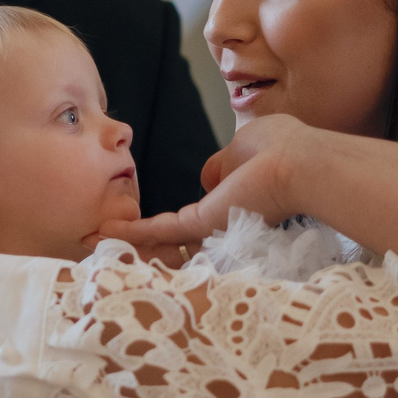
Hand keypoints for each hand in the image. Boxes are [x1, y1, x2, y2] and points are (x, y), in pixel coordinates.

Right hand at [96, 114, 324, 251]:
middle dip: (151, 247)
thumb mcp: (248, 145)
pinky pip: (161, 229)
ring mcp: (213, 226)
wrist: (300, 166)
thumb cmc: (282, 149)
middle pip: (182, 240)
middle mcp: (224, 220)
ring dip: (134, 245)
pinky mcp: (203, 223)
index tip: (160, 227)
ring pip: (168, 242)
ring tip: (97, 250)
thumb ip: (225, 163)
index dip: (181, 220)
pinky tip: (103, 235)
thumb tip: (211, 177)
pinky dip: (132, 232)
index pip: (202, 216)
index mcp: (237, 201)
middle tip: (119, 253)